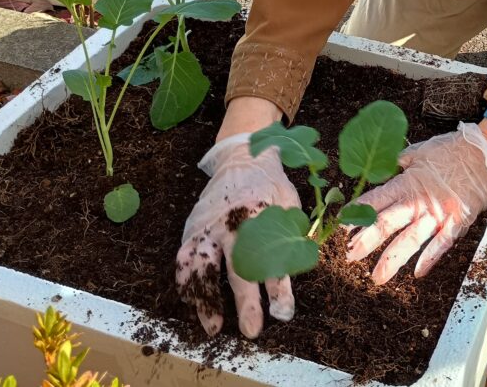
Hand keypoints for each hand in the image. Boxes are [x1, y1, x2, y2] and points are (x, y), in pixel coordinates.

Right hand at [176, 132, 300, 337]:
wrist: (240, 157)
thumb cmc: (270, 183)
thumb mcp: (290, 201)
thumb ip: (295, 230)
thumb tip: (303, 263)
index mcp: (259, 214)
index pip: (271, 258)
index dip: (278, 288)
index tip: (283, 313)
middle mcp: (230, 222)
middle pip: (236, 268)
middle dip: (245, 302)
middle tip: (251, 330)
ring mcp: (207, 226)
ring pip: (203, 267)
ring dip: (207, 299)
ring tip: (214, 328)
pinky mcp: (192, 228)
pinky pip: (184, 258)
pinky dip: (185, 281)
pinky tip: (192, 301)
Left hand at [346, 121, 486, 283]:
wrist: (484, 153)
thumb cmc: (452, 149)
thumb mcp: (420, 151)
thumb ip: (400, 162)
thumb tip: (384, 167)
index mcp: (407, 182)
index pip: (376, 200)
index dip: (357, 214)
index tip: (342, 228)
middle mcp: (418, 201)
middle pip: (387, 224)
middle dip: (365, 242)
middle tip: (349, 257)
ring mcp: (438, 214)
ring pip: (410, 240)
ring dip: (391, 260)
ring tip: (376, 277)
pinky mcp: (457, 222)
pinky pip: (441, 244)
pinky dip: (430, 259)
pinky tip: (418, 273)